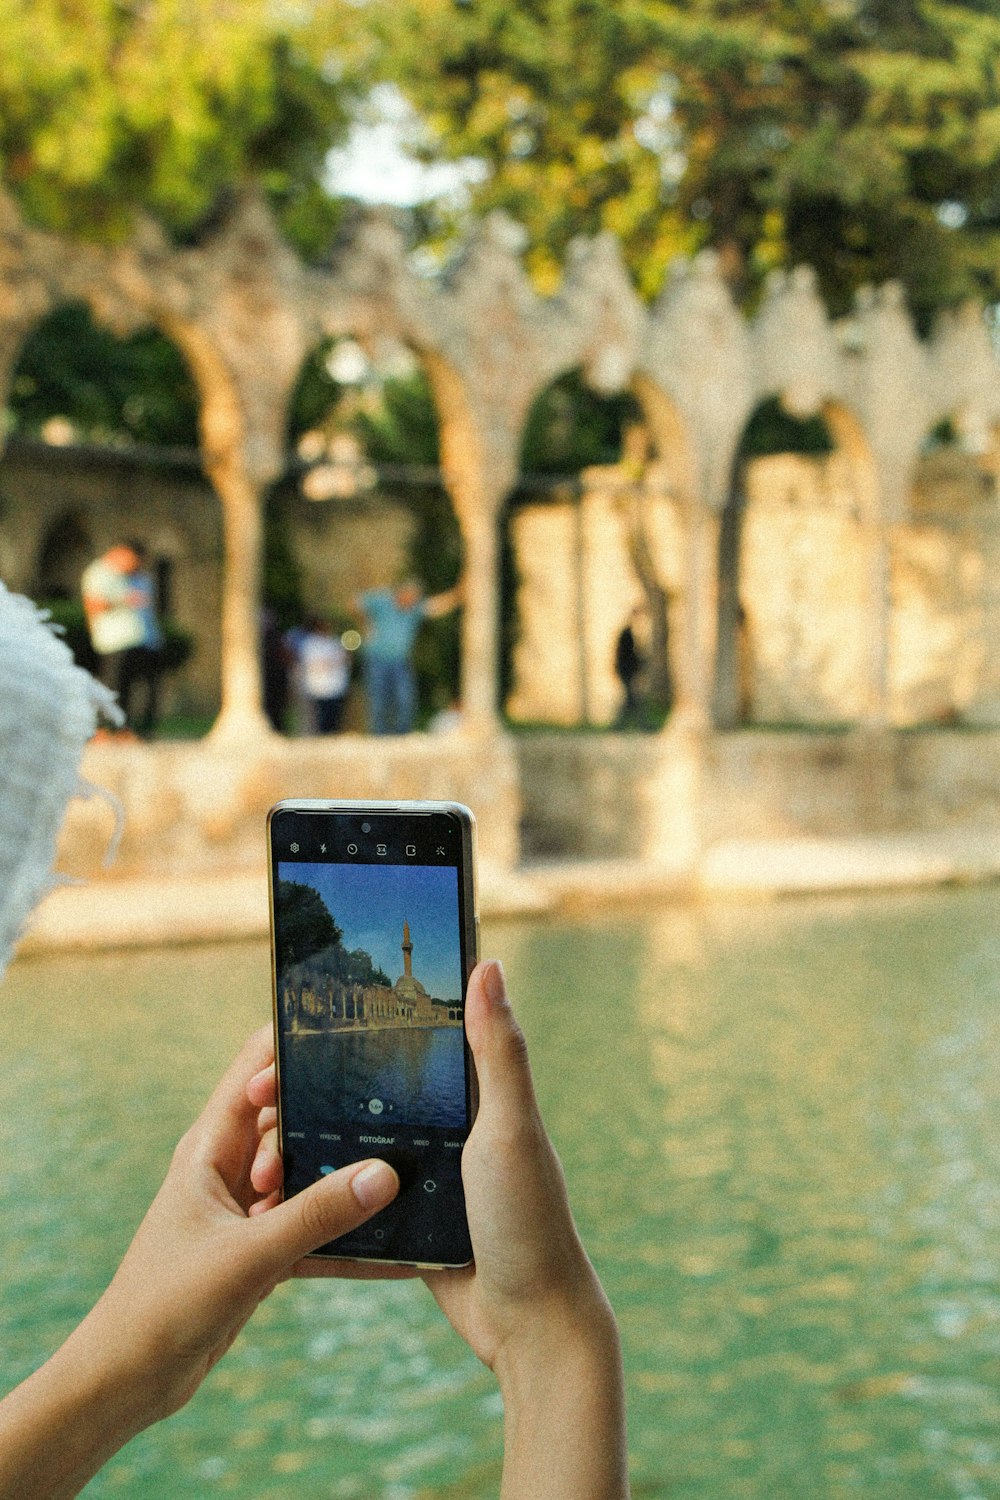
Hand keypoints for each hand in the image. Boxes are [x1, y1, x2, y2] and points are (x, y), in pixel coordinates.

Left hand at [94, 1025, 400, 1415]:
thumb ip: (316, 1215)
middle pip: (291, 1117)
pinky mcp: (260, 1249)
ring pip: (308, 1172)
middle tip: (392, 1105)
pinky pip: (313, 1228)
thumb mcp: (248, 1255)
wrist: (129, 1380)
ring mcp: (247, 1209)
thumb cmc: (165, 1305)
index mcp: (210, 1147)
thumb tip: (383, 1174)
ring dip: (345, 1176)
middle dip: (334, 1110)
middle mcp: (229, 1168)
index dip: (295, 1045)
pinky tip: (396, 1249)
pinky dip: (346, 1236)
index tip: (350, 1034)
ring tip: (405, 1167)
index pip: (253, 1069)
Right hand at [252, 961, 628, 1498]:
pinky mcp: (408, 1220)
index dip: (350, 1029)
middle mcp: (449, 1126)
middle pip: (364, 1090)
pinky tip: (271, 1193)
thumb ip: (499, 1052)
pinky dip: (316, 1192)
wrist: (529, 1326)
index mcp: (476, 1094)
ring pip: (350, 1142)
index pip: (406, 1040)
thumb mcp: (511, 1129)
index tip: (292, 1027)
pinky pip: (352, 1195)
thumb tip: (488, 963)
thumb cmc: (530, 1221)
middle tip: (255, 1097)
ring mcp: (426, 1174)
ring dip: (303, 1143)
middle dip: (306, 1091)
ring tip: (255, 1152)